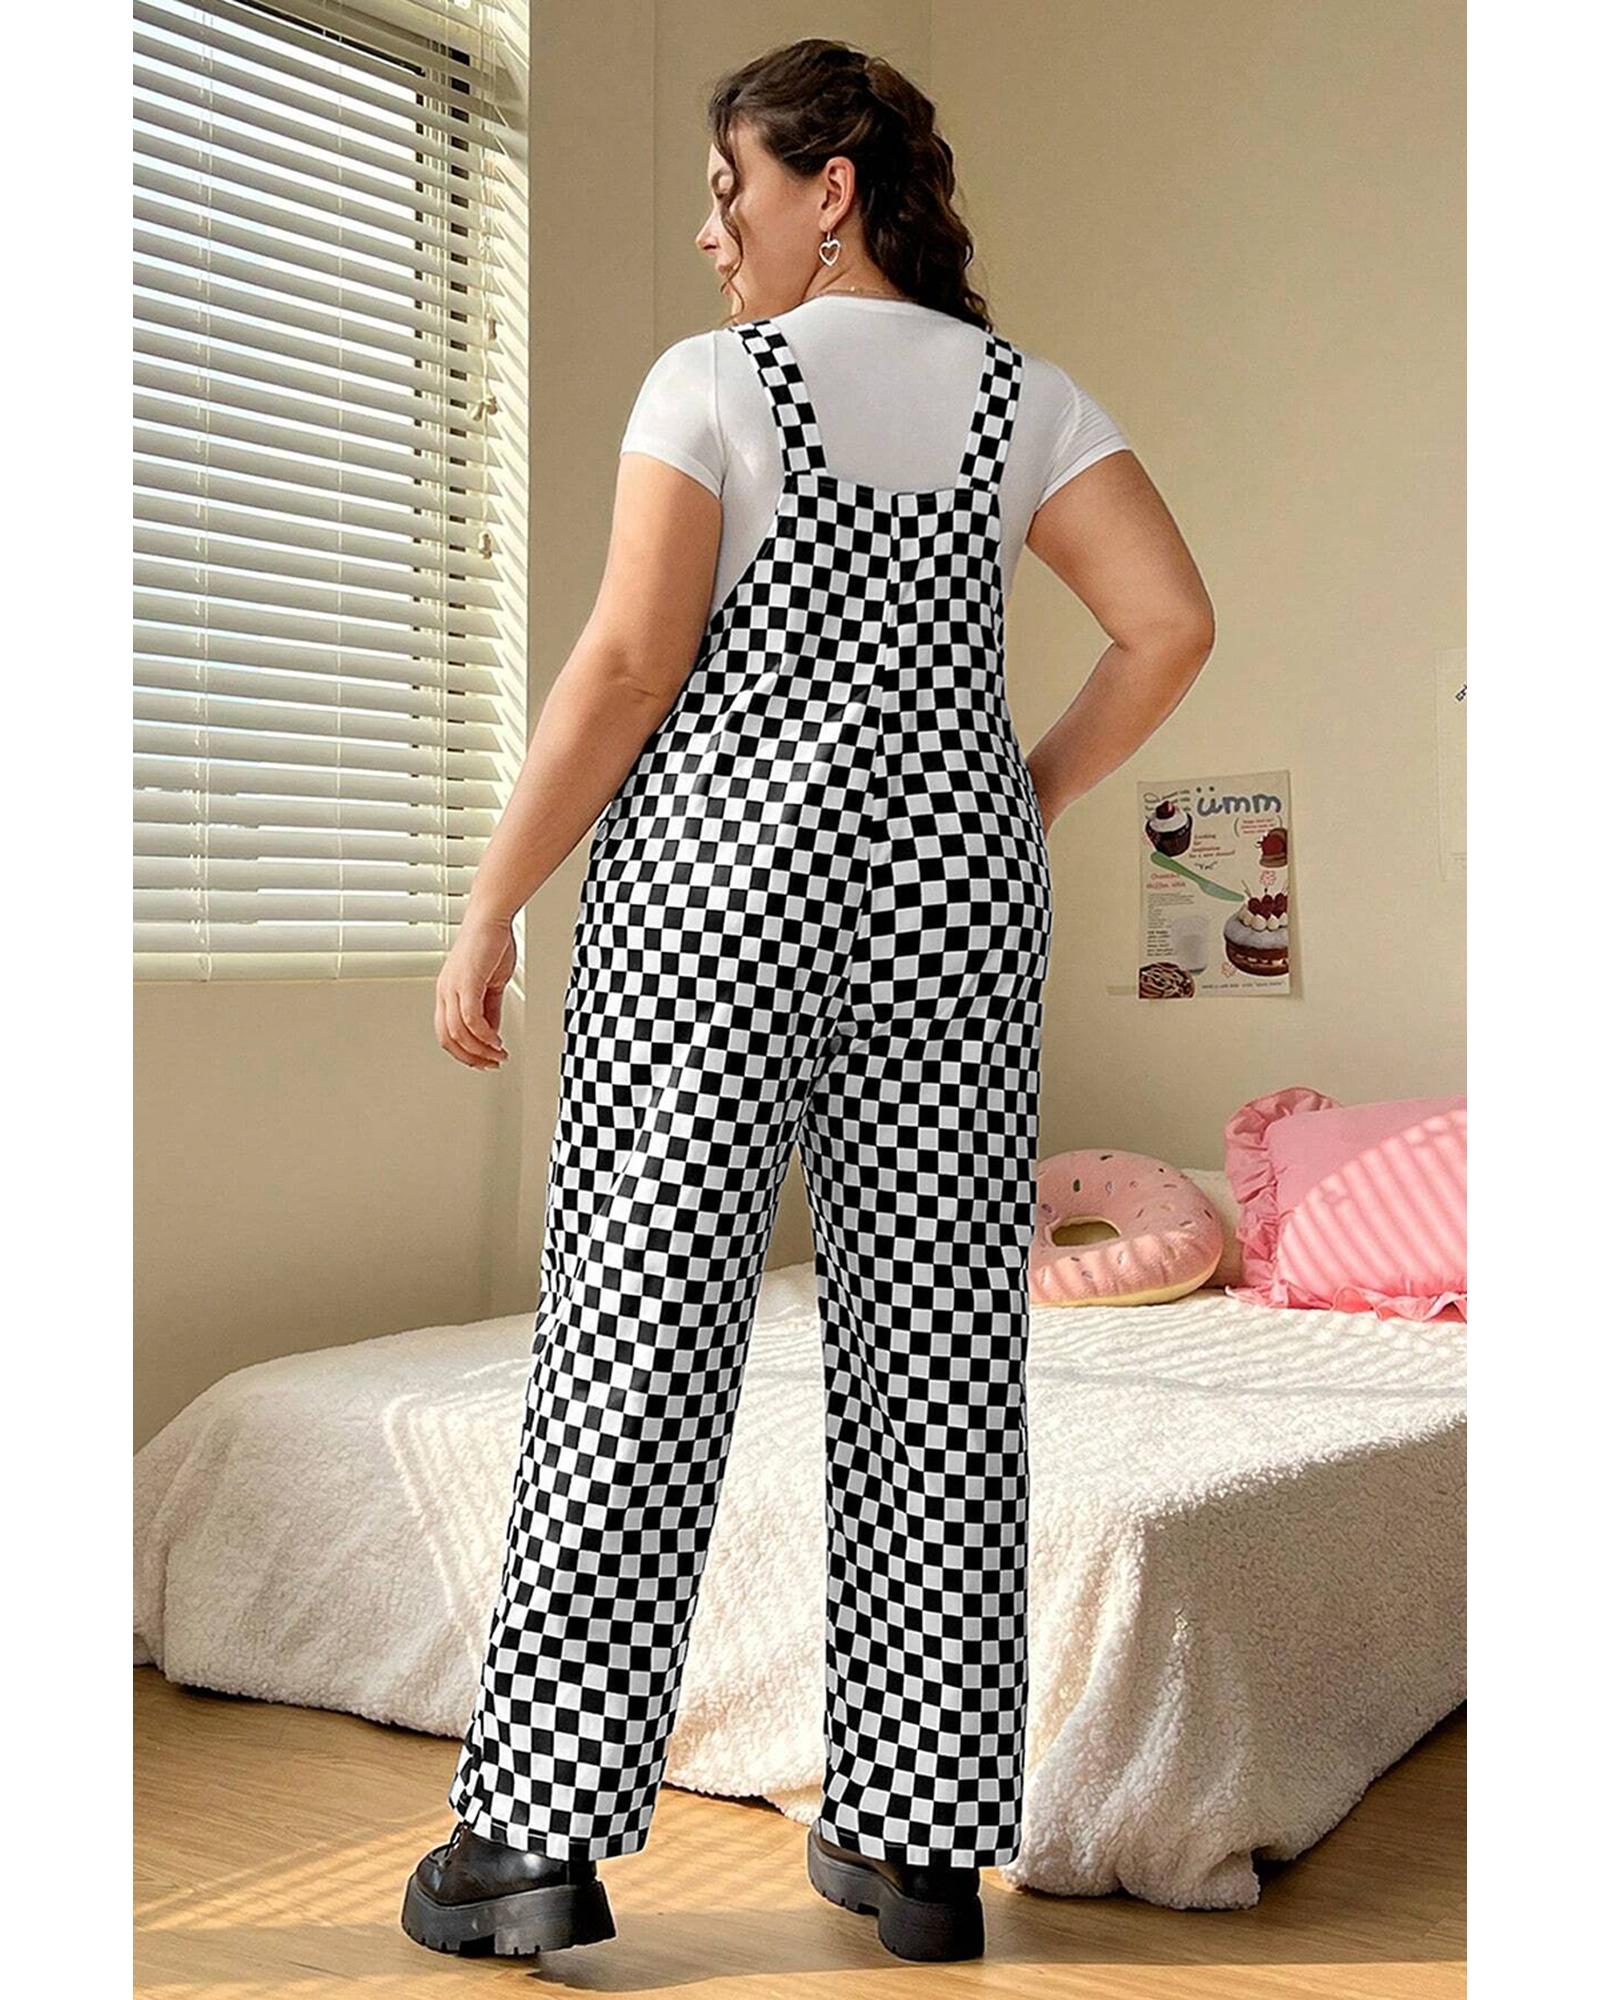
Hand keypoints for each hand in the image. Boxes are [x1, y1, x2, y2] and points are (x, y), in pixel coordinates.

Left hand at [435, 913, 515, 1068]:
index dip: (464, 1052)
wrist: (491, 918)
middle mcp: (445, 992)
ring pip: (459, 1032)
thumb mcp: (491, 986)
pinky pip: (470, 1018)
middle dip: (470, 1057)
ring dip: (480, 1049)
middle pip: (448, 1039)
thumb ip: (489, 1010)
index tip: (483, 1061)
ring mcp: (453, 988)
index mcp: (448, 993)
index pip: (447, 1034)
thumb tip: (491, 1033)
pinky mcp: (466, 982)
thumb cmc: (490, 944)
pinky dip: (484, 1035)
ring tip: (498, 1054)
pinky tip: (497, 1041)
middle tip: (491, 1064)